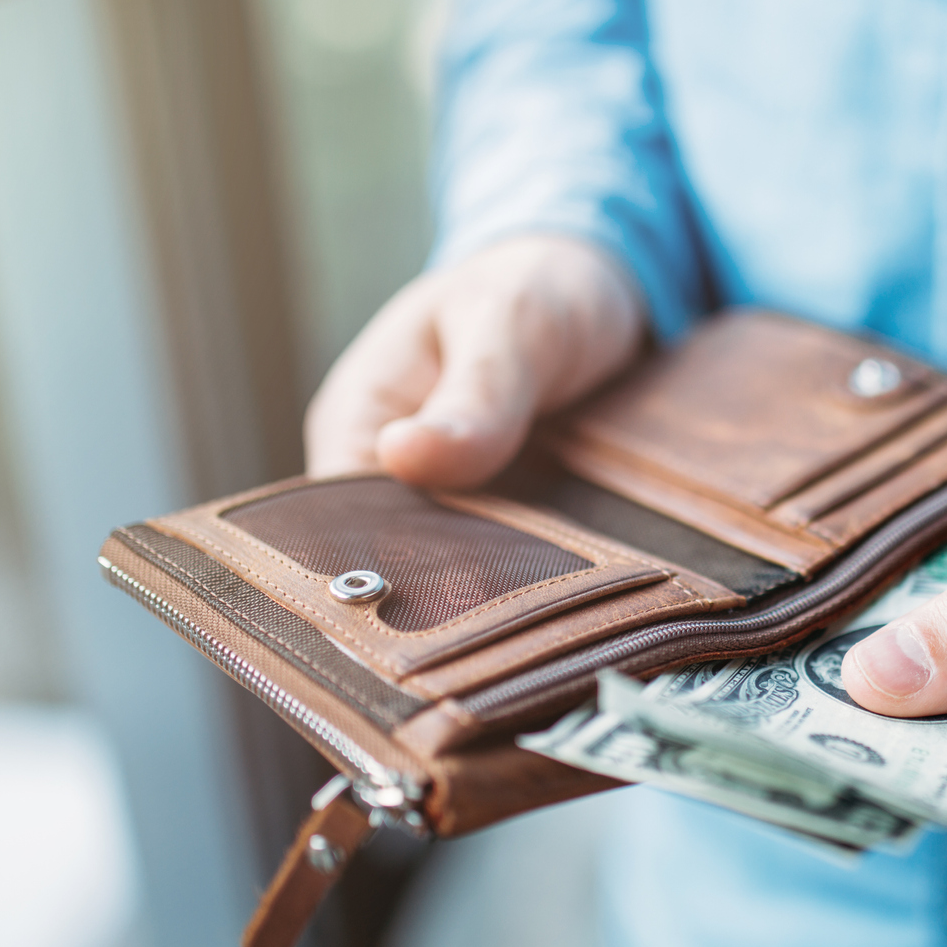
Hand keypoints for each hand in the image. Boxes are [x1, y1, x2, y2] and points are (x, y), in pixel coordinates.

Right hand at [303, 234, 647, 829]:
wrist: (607, 282)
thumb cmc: (535, 285)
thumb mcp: (508, 322)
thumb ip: (474, 391)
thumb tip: (405, 456)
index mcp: (359, 435)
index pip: (338, 540)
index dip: (379, 591)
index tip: (433, 634)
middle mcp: (400, 491)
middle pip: (407, 581)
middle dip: (454, 622)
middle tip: (510, 665)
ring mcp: (467, 518)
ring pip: (474, 592)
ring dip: (512, 620)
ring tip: (556, 662)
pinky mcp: (528, 534)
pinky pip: (533, 581)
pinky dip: (557, 602)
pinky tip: (595, 634)